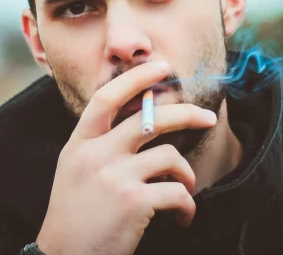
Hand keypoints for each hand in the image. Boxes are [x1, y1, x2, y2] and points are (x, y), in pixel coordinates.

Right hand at [35, 61, 217, 254]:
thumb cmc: (75, 216)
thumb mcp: (75, 169)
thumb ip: (99, 142)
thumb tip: (139, 115)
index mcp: (79, 143)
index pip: (107, 97)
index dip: (136, 78)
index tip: (160, 66)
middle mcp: (96, 154)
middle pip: (151, 118)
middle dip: (187, 114)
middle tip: (207, 117)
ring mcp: (115, 176)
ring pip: (170, 156)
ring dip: (187, 174)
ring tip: (186, 189)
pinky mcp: (134, 202)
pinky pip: (177, 191)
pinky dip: (188, 204)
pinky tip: (184, 217)